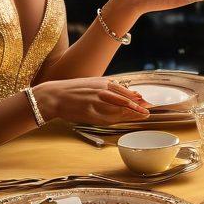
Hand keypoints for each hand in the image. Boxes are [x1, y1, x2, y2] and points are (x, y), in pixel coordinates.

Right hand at [31, 77, 150, 125]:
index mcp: (102, 82)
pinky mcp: (89, 112)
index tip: (146, 101)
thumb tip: (124, 90)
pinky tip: (125, 120)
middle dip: (138, 105)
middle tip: (149, 110)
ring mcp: (96, 102)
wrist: (54, 95)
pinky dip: (118, 119)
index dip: (136, 97)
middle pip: (124, 99)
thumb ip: (107, 87)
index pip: (124, 90)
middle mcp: (101, 90)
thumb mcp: (92, 83)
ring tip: (142, 115)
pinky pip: (107, 118)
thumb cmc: (73, 90)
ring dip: (132, 113)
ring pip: (118, 108)